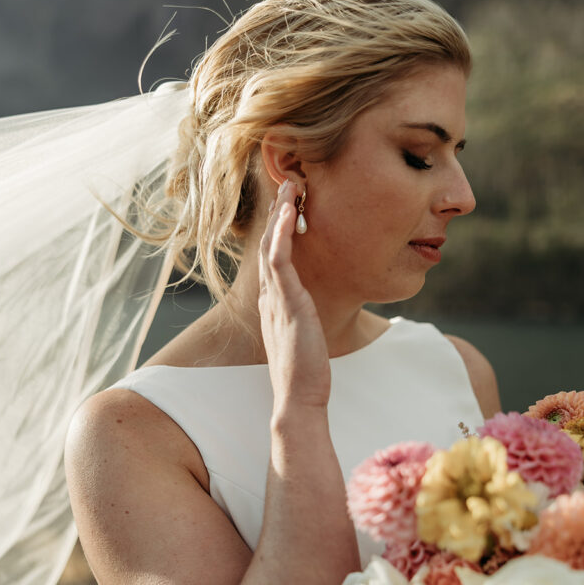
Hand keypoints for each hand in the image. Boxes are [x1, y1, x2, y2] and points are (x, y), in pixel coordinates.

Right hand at [258, 181, 330, 413]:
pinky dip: (283, 235)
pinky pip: (279, 261)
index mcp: (273, 304)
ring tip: (290, 188)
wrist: (298, 399)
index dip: (279, 230)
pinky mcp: (286, 304)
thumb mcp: (304, 339)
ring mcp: (276, 300)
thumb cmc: (305, 375)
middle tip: (289, 185)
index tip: (290, 207)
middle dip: (277, 214)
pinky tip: (289, 213)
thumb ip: (304, 322)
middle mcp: (269, 298)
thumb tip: (314, 318)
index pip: (273, 258)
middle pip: (269, 245)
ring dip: (279, 215)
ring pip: (271, 246)